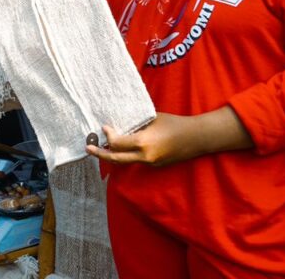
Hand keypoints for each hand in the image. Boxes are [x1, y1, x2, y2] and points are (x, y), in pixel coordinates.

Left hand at [86, 108, 253, 166]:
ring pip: (125, 162)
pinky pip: (136, 161)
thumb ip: (136, 122)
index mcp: (143, 143)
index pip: (117, 143)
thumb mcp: (152, 118)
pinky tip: (122, 148)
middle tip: (88, 149)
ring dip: (112, 155)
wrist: (196, 138)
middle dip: (100, 154)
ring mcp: (150, 163)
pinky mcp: (155, 165)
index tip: (104, 127)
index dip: (108, 136)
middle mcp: (145, 157)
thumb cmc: (174, 123)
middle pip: (116, 159)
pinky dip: (126, 155)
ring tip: (102, 148)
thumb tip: (120, 121)